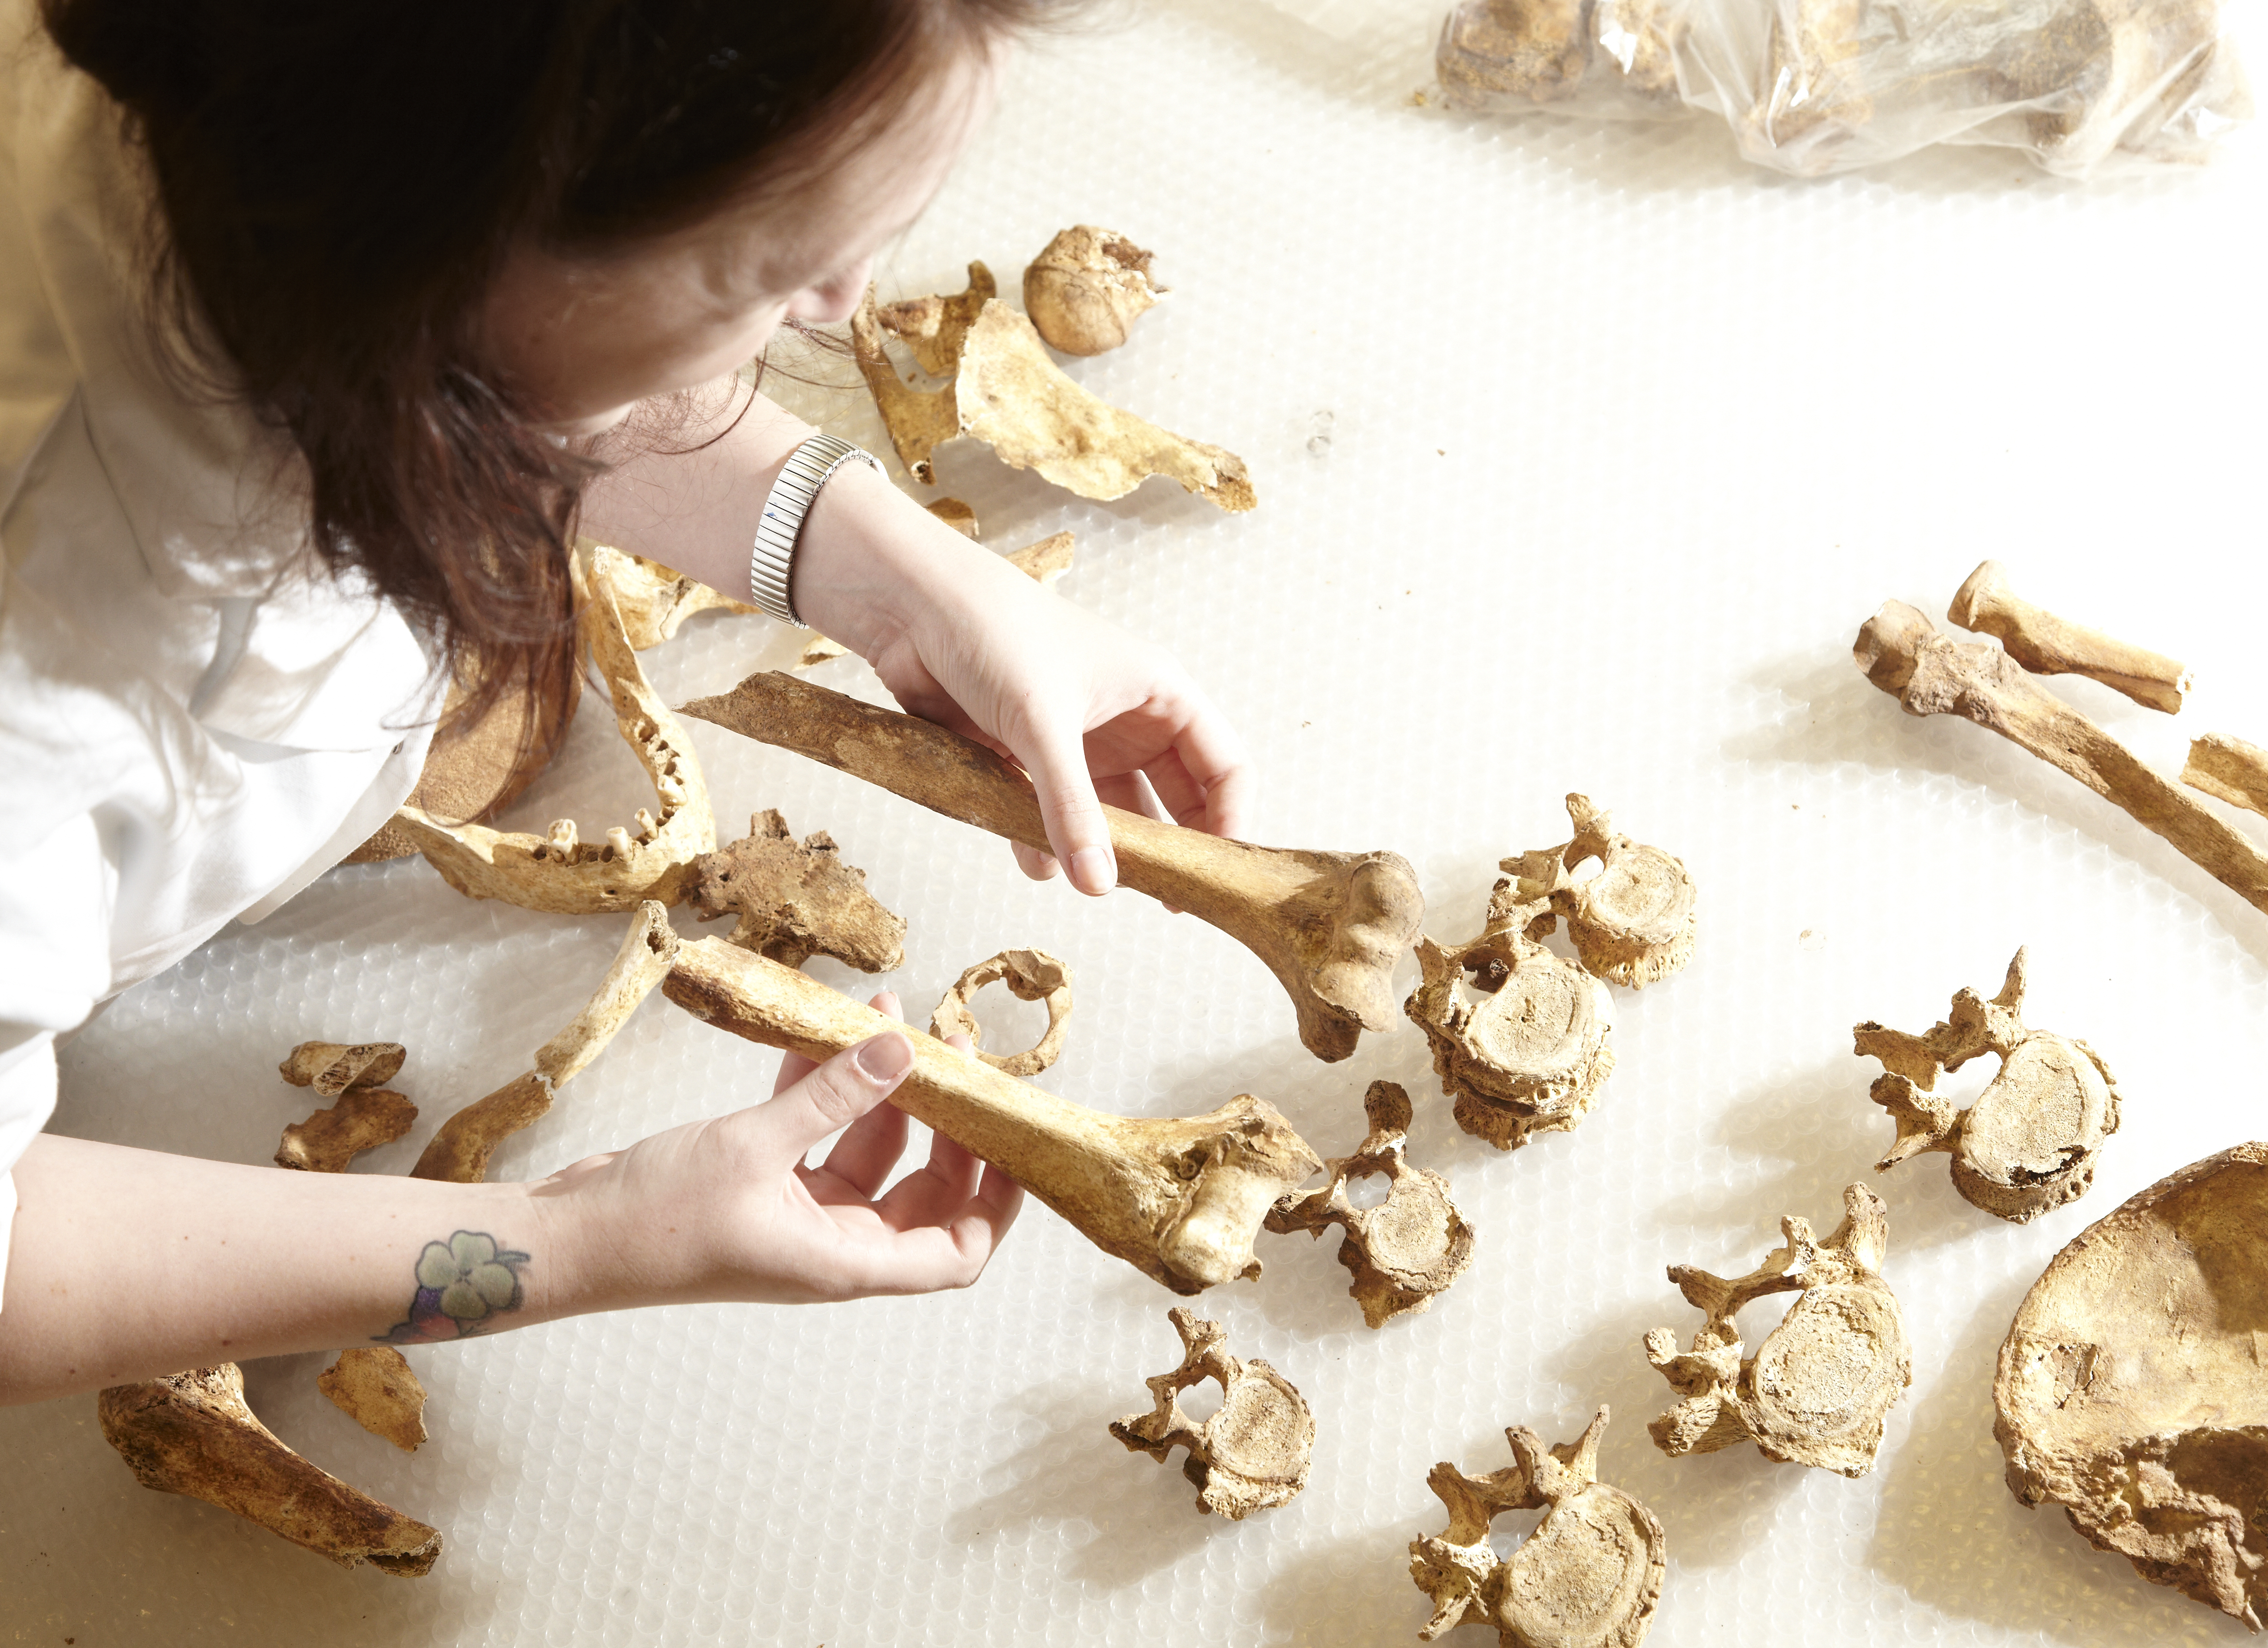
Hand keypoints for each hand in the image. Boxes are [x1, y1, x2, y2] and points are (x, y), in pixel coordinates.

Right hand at [545, 992, 1022, 1304]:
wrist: (568, 1238)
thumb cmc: (657, 1220)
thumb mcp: (754, 1147)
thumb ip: (832, 1096)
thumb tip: (903, 1048)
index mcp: (845, 1262)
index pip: (956, 1254)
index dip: (997, 1206)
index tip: (1015, 1142)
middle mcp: (831, 1243)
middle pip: (922, 1194)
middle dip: (945, 1125)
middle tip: (955, 1054)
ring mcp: (795, 1213)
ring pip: (868, 1151)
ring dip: (881, 1088)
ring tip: (890, 1016)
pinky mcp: (758, 1181)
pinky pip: (813, 1133)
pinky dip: (823, 1088)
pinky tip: (826, 1033)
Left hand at [796, 468, 1254, 894]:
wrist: (911, 608)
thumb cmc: (995, 633)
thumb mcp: (1043, 725)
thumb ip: (1072, 809)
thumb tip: (1098, 882)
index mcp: (1158, 695)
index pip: (1225, 768)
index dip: (1227, 823)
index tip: (1210, 874)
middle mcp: (1126, 721)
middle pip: (1172, 802)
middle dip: (1164, 849)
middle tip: (1159, 900)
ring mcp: (1078, 743)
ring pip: (1108, 817)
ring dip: (1098, 850)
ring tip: (1086, 878)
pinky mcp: (1027, 760)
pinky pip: (1050, 817)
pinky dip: (1042, 842)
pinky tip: (1031, 859)